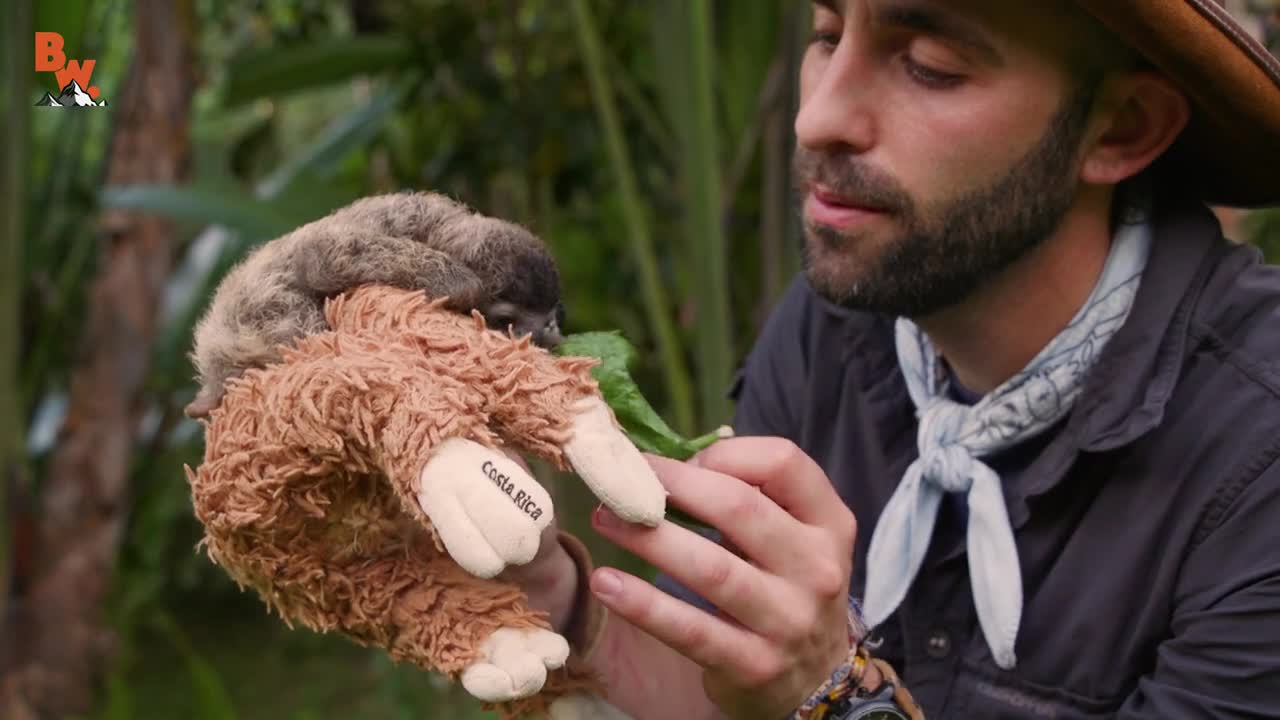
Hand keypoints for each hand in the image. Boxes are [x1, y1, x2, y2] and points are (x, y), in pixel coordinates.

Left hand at [586, 437, 859, 718]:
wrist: (816, 680)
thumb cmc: (788, 587)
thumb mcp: (794, 537)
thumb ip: (749, 498)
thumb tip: (665, 467)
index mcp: (829, 522)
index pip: (782, 462)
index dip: (723, 454)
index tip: (682, 464)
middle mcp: (817, 568)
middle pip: (739, 508)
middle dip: (672, 486)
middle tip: (622, 481)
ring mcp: (788, 619)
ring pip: (710, 567)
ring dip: (648, 539)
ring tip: (604, 520)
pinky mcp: (754, 664)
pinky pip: (690, 630)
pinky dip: (643, 604)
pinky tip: (607, 583)